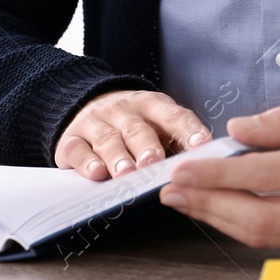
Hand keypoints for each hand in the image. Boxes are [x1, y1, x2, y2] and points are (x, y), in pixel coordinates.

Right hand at [55, 89, 210, 180]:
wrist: (87, 105)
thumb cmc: (134, 124)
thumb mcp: (158, 124)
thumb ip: (178, 142)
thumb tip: (208, 166)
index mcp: (152, 105)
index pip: (173, 116)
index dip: (188, 130)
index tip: (202, 145)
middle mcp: (123, 110)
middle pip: (137, 129)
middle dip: (147, 146)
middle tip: (154, 163)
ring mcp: (95, 123)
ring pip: (108, 140)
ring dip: (118, 157)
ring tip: (126, 173)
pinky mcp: (72, 139)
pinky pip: (78, 149)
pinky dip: (86, 162)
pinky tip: (96, 173)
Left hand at [159, 94, 279, 257]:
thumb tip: (238, 129)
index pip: (267, 174)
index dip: (220, 173)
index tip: (185, 168)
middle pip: (259, 218)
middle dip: (208, 204)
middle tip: (172, 190)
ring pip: (263, 237)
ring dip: (217, 218)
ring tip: (185, 200)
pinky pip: (277, 242)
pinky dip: (242, 224)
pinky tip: (218, 208)